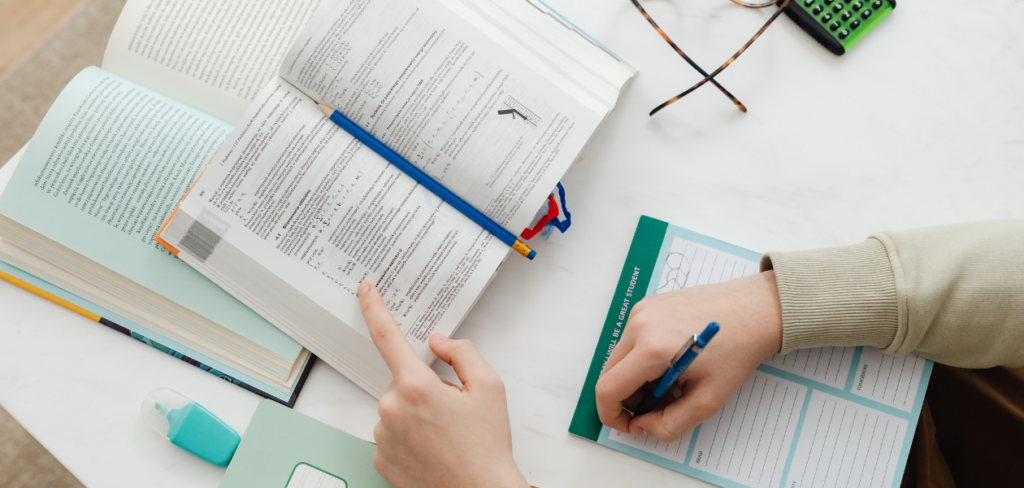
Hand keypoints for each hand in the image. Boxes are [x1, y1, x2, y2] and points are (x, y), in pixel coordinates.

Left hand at [358, 282, 527, 487]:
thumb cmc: (487, 446)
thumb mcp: (490, 387)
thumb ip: (462, 352)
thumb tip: (438, 343)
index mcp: (416, 386)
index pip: (387, 336)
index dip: (374, 308)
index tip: (365, 290)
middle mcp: (391, 408)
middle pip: (403, 381)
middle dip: (425, 388)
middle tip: (452, 411)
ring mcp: (382, 435)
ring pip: (396, 409)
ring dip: (416, 414)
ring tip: (445, 435)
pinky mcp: (379, 458)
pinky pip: (391, 434)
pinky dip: (408, 437)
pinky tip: (431, 449)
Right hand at [595, 271, 782, 443]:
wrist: (756, 309)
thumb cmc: (738, 351)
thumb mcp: (708, 400)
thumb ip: (669, 424)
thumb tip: (642, 426)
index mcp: (652, 349)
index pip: (608, 390)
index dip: (613, 416)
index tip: (632, 425)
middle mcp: (639, 325)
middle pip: (609, 374)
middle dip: (627, 399)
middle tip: (659, 406)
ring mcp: (641, 311)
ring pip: (619, 359)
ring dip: (636, 379)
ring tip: (671, 383)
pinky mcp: (647, 305)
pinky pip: (631, 341)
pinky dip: (642, 359)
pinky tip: (672, 362)